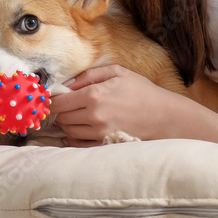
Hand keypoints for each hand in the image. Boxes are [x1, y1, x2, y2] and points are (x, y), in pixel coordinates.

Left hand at [50, 65, 179, 146]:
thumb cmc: (142, 92)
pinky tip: (78, 132)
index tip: (54, 99)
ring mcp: (99, 133)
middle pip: (62, 117)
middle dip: (61, 112)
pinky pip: (78, 145)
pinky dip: (73, 139)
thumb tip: (68, 83)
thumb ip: (90, 75)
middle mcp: (94, 116)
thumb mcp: (118, 73)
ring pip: (68, 131)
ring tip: (77, 116)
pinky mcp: (104, 145)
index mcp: (95, 95)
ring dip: (68, 124)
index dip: (53, 100)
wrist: (164, 116)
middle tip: (68, 106)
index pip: (60, 102)